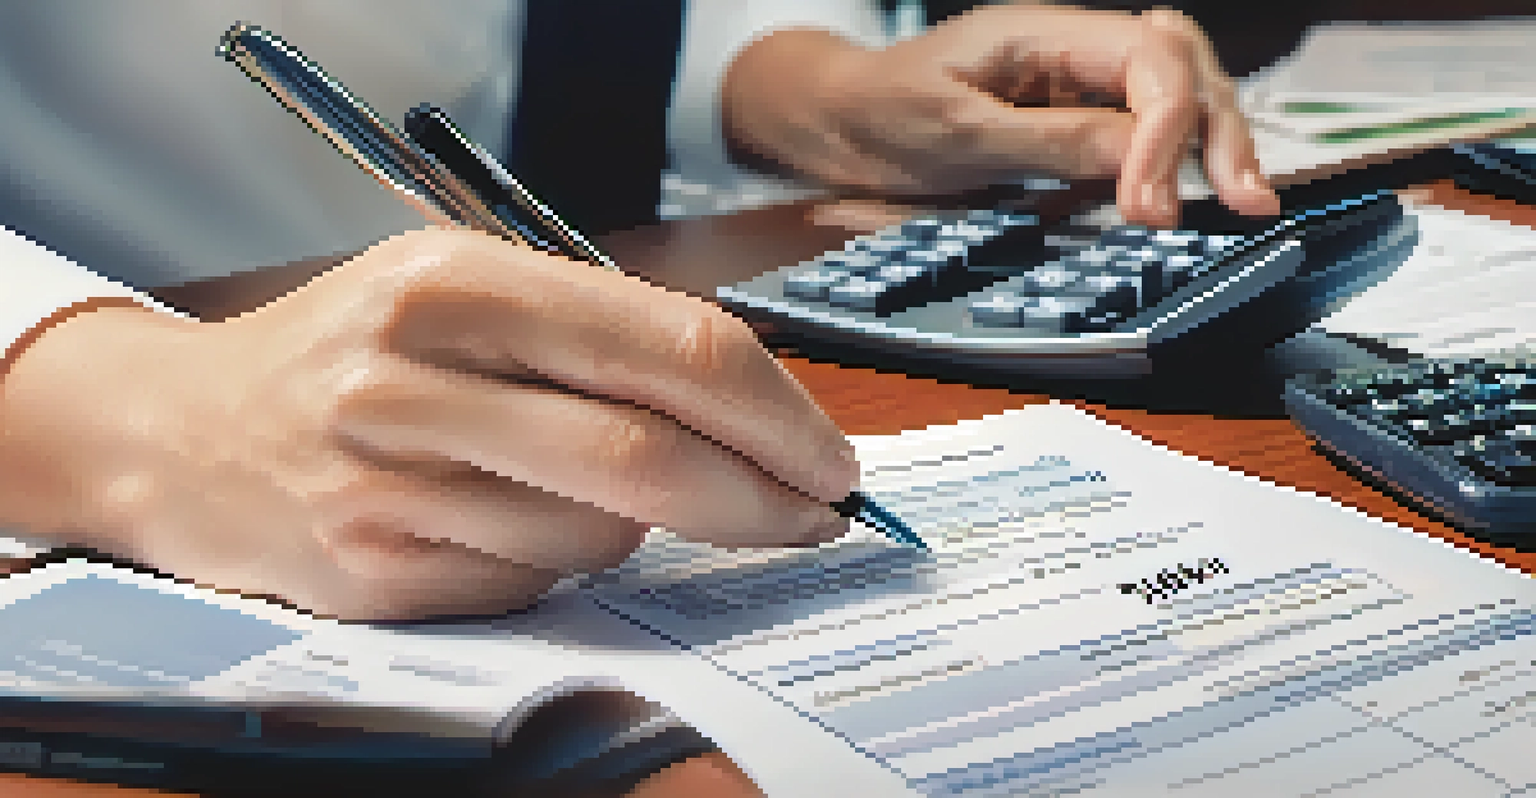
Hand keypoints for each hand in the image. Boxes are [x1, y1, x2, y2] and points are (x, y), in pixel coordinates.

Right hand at [0, 229, 856, 620]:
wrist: (183, 433)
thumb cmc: (355, 355)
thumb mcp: (464, 291)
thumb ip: (598, 336)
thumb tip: (754, 413)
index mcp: (460, 280)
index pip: (673, 347)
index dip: (777, 412)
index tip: (827, 455)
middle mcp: (416, 377)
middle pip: (649, 457)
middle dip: (761, 498)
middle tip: (810, 514)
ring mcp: (386, 483)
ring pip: (598, 534)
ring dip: (635, 527)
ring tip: (576, 489)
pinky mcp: (371, 572)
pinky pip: (531, 584)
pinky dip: (556, 562)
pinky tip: (502, 525)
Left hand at [722, 4, 1279, 227]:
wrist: (844, 122)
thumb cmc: (885, 114)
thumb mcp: (957, 133)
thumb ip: (1047, 142)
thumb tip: (1133, 157)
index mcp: (1047, 32)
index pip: (1149, 60)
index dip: (1166, 131)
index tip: (1151, 206)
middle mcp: (1077, 49)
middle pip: (1184, 68)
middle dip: (1220, 132)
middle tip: (1246, 202)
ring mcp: (1080, 83)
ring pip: (1178, 96)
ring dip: (1213, 146)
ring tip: (1243, 201)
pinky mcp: (1075, 120)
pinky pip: (1142, 133)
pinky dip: (1174, 163)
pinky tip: (1182, 201)